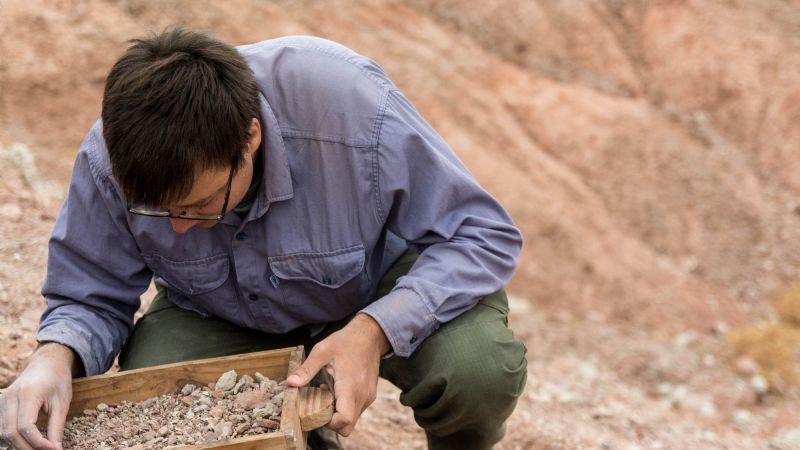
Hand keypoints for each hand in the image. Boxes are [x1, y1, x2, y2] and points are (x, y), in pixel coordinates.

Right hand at [0, 343, 76, 449]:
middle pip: (10, 432)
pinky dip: (12, 438)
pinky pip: (2, 427)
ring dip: (18, 445)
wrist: (46, 363)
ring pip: (3, 432)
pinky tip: (27, 442)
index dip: (38, 443)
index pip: (26, 426)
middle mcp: (9, 397)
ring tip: (38, 448)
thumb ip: (57, 427)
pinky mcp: (0, 406)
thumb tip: (55, 449)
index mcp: (27, 394)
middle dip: (26, 448)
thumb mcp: (62, 402)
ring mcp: (2, 401)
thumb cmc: (57, 380)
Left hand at [287, 313, 389, 435]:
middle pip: (347, 426)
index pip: (343, 420)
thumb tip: (290, 383)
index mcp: (351, 386)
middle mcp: (363, 396)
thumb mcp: (322, 350)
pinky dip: (343, 407)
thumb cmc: (345, 341)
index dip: (327, 422)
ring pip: (351, 420)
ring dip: (336, 414)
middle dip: (330, 422)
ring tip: (325, 392)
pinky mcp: (369, 395)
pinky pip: (355, 411)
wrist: (369, 335)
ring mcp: (368, 397)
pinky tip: (335, 390)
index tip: (314, 410)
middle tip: (317, 404)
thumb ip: (306, 369)